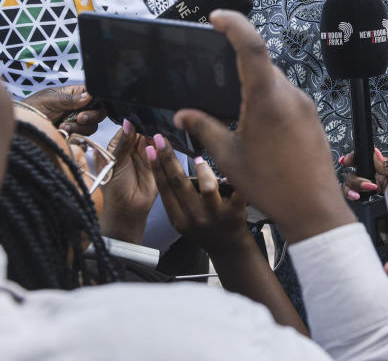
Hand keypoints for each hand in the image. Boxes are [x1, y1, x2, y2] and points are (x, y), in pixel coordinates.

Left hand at [20, 85, 105, 134]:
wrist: (20, 125)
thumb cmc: (31, 106)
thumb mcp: (50, 99)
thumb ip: (70, 98)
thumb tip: (89, 96)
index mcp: (75, 94)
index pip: (95, 96)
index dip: (96, 102)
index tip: (85, 108)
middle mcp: (79, 108)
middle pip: (98, 113)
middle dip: (90, 117)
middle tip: (78, 119)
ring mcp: (76, 123)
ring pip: (91, 127)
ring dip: (79, 128)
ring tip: (62, 127)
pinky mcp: (72, 135)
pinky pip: (84, 140)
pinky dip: (78, 140)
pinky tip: (66, 136)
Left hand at [97, 120, 157, 243]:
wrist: (127, 209)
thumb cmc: (114, 187)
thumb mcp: (114, 162)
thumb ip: (123, 143)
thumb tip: (128, 122)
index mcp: (117, 145)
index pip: (127, 128)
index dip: (133, 120)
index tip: (140, 110)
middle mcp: (132, 148)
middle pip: (142, 131)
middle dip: (147, 124)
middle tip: (153, 116)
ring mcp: (146, 154)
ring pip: (153, 138)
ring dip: (156, 134)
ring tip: (159, 128)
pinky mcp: (158, 161)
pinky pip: (162, 150)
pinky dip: (164, 144)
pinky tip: (165, 139)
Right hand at [146, 134, 250, 256]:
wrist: (227, 247)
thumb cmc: (203, 226)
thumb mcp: (182, 217)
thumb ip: (176, 197)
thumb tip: (165, 162)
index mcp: (178, 218)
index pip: (164, 189)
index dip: (156, 167)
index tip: (150, 147)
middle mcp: (194, 217)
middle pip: (179, 183)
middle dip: (168, 158)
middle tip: (161, 139)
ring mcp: (215, 215)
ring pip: (207, 187)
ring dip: (202, 170)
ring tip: (199, 160)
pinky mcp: (236, 212)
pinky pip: (236, 191)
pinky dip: (234, 178)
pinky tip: (231, 169)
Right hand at [172, 9, 354, 243]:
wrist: (314, 209)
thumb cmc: (271, 185)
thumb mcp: (228, 157)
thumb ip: (204, 129)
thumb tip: (183, 114)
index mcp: (267, 98)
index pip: (252, 46)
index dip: (234, 24)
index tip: (217, 17)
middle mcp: (290, 94)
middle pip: (262, 63)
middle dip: (238, 62)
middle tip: (215, 67)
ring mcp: (305, 105)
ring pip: (274, 81)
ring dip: (254, 84)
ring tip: (233, 105)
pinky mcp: (312, 117)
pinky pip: (286, 97)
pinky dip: (268, 99)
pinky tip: (256, 123)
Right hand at [339, 147, 387, 199]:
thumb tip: (376, 155)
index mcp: (381, 166)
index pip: (361, 159)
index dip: (351, 159)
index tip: (346, 161)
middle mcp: (373, 176)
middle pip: (352, 174)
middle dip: (355, 179)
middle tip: (368, 184)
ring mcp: (371, 189)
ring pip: (350, 187)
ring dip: (351, 188)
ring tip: (360, 194)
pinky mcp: (371, 201)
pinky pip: (356, 198)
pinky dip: (352, 197)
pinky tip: (358, 198)